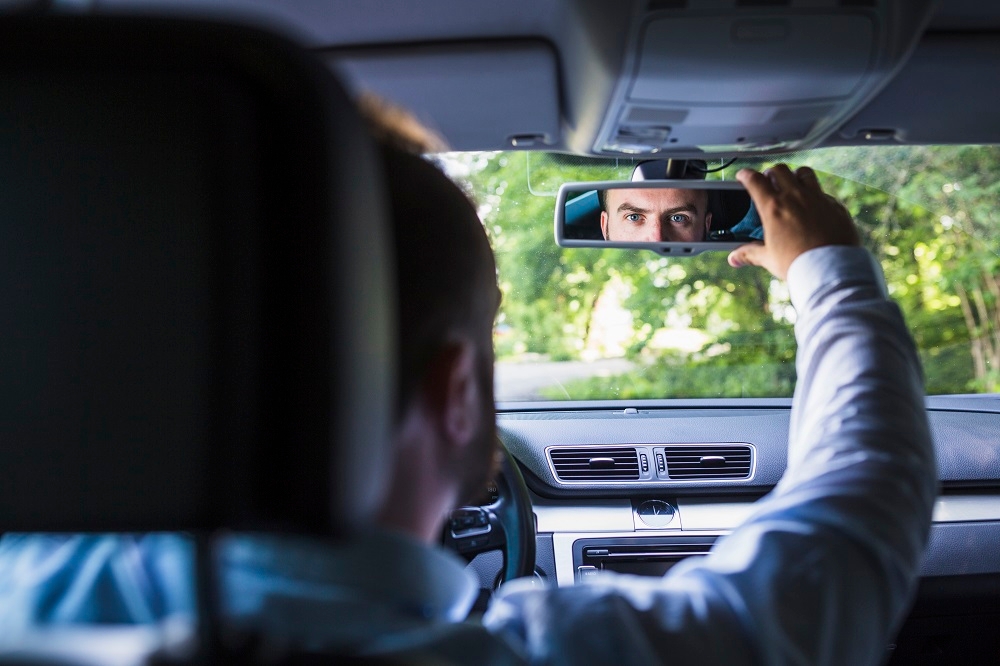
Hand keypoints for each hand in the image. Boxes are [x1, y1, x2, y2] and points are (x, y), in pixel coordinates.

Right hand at [727, 165, 858, 279]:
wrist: (830, 269)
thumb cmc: (797, 264)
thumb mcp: (769, 259)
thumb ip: (750, 254)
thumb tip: (734, 258)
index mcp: (774, 208)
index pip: (755, 181)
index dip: (746, 175)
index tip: (743, 175)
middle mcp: (795, 197)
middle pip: (779, 170)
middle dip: (771, 173)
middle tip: (768, 181)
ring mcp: (818, 198)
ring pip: (804, 173)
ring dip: (795, 175)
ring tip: (793, 185)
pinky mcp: (836, 206)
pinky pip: (824, 192)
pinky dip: (816, 195)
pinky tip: (814, 207)